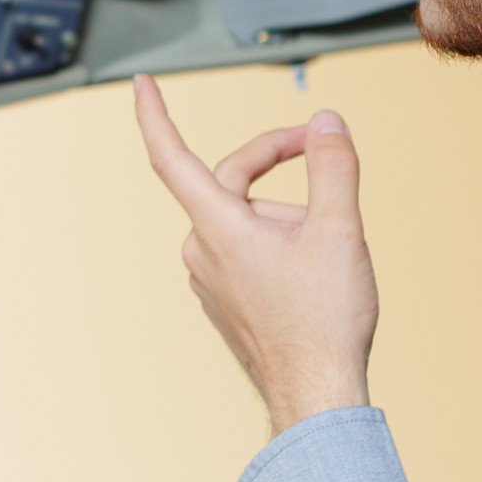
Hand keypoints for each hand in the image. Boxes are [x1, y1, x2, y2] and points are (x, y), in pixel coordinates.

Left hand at [133, 75, 377, 434]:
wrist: (316, 397)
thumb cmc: (324, 323)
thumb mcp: (340, 231)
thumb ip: (332, 167)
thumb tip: (326, 123)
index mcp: (217, 228)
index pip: (172, 156)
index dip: (154, 115)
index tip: (140, 85)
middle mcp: (201, 251)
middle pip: (230, 179)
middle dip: (277, 158)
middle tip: (323, 148)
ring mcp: (209, 279)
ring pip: (245, 218)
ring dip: (287, 212)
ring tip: (333, 246)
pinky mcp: (224, 299)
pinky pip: (246, 249)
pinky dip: (279, 241)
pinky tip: (315, 273)